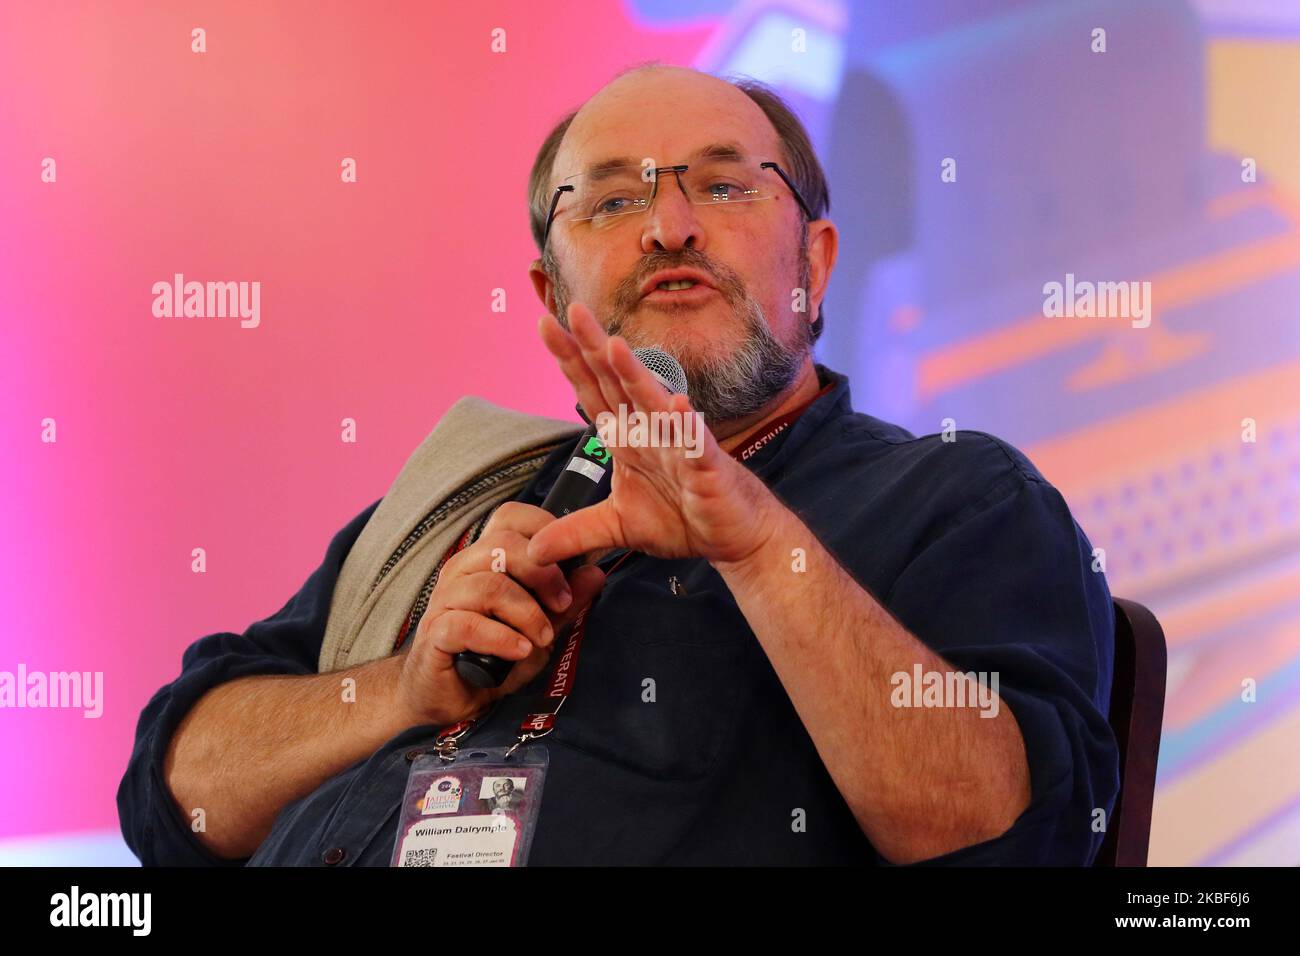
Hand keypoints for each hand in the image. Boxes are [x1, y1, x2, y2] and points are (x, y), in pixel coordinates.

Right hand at [397, 502, 605, 726]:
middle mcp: (462, 570)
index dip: (543, 527)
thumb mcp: (540, 628)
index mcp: (485, 559)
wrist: (450, 696)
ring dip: (527, 614)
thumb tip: (595, 573)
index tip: (569, 561)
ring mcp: (445, 600)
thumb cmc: (493, 655)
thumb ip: (566, 603)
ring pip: (490, 587)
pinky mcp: (435, 633)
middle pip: (503, 545)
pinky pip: (469, 624)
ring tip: (543, 638)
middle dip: (543, 574)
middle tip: (563, 604)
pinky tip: (520, 651)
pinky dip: (502, 638)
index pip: (510, 517)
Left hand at [527, 302, 778, 568]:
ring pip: (653, 404)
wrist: (733, 536)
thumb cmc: (683, 517)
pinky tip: (676, 405)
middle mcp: (650, 431)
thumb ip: (575, 532)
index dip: (570, 360)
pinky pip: (695, 444)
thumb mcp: (617, 527)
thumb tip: (532, 550)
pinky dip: (686, 426)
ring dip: (635, 375)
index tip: (544, 325)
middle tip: (572, 310)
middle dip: (593, 348)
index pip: (592, 392)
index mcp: (628, 438)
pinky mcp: (707, 467)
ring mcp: (679, 445)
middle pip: (617, 384)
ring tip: (614, 346)